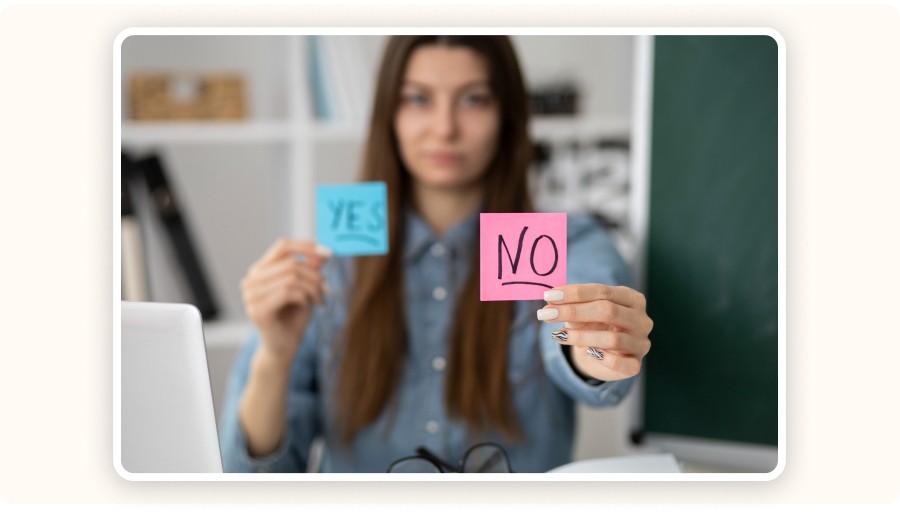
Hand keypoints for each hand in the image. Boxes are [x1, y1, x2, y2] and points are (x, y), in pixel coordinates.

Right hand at [240, 239, 331, 364]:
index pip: (282, 247)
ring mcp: (251, 296)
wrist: (284, 348)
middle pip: (290, 263)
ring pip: (291, 278)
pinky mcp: (257, 310)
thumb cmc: (293, 318)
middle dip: (314, 275)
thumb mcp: (306, 289)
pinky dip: (304, 298)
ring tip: (320, 299)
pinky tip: (307, 306)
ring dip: (312, 288)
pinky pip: (287, 293)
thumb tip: (322, 252)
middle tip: (327, 289)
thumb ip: (310, 270)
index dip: (306, 246)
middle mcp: (251, 281)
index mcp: (260, 271)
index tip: (328, 252)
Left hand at [537, 284, 652, 381]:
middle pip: (608, 311)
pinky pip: (618, 363)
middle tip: (546, 314)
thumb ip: (570, 306)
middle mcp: (641, 319)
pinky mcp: (635, 365)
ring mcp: (641, 343)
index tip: (549, 296)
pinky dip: (599, 357)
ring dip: (580, 336)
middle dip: (573, 311)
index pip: (603, 291)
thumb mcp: (583, 313)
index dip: (574, 293)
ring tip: (559, 335)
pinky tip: (584, 352)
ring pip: (612, 339)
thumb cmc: (594, 327)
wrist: (603, 356)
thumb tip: (550, 302)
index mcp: (631, 298)